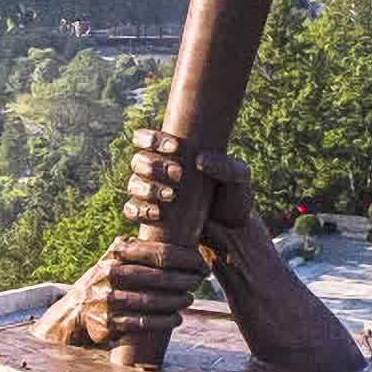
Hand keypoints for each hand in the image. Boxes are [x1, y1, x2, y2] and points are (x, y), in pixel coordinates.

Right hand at [34, 234, 207, 349]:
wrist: (76, 310)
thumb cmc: (107, 282)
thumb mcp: (114, 260)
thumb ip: (135, 248)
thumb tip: (171, 235)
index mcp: (115, 255)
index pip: (157, 253)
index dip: (184, 258)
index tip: (201, 263)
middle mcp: (108, 275)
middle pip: (155, 277)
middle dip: (183, 279)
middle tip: (199, 281)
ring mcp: (106, 299)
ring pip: (149, 300)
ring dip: (175, 301)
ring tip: (189, 299)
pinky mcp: (107, 322)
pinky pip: (141, 322)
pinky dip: (163, 321)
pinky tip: (177, 318)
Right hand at [122, 128, 255, 236]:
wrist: (232, 233)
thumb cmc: (234, 199)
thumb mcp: (239, 179)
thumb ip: (228, 166)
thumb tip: (200, 160)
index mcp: (172, 155)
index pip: (147, 138)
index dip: (153, 139)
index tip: (176, 148)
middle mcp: (157, 172)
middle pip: (138, 161)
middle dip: (155, 166)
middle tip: (179, 173)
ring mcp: (151, 195)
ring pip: (133, 184)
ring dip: (148, 188)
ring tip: (172, 196)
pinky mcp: (150, 217)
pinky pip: (131, 210)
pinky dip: (140, 210)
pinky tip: (159, 213)